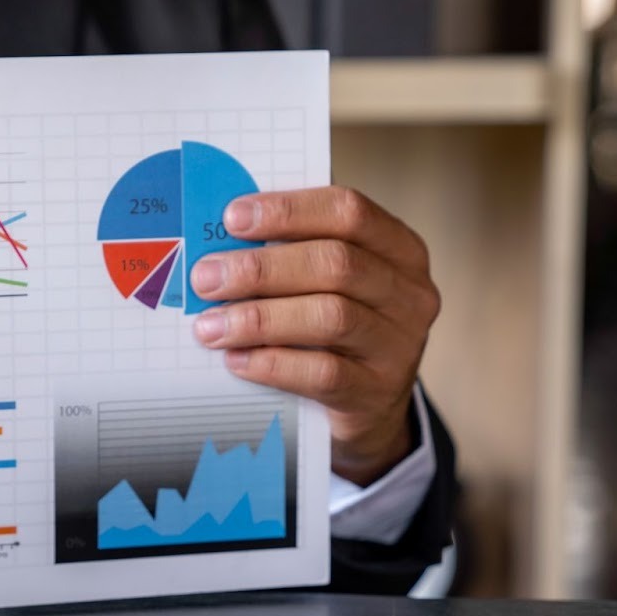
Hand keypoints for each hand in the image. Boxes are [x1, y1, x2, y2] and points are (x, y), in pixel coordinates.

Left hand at [189, 186, 439, 484]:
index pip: (349, 211)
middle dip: (261, 268)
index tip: (232, 218)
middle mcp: (409, 293)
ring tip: (210, 326)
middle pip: (336, 264)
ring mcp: (400, 345)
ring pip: (330, 317)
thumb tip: (218, 244)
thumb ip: (290, 255)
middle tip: (206, 278)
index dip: (289, 210)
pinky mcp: (377, 392)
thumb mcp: (327, 284)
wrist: (370, 405)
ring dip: (259, 318)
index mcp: (399, 249)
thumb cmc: (335, 329)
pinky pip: (323, 373)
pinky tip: (236, 360)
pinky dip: (273, 363)